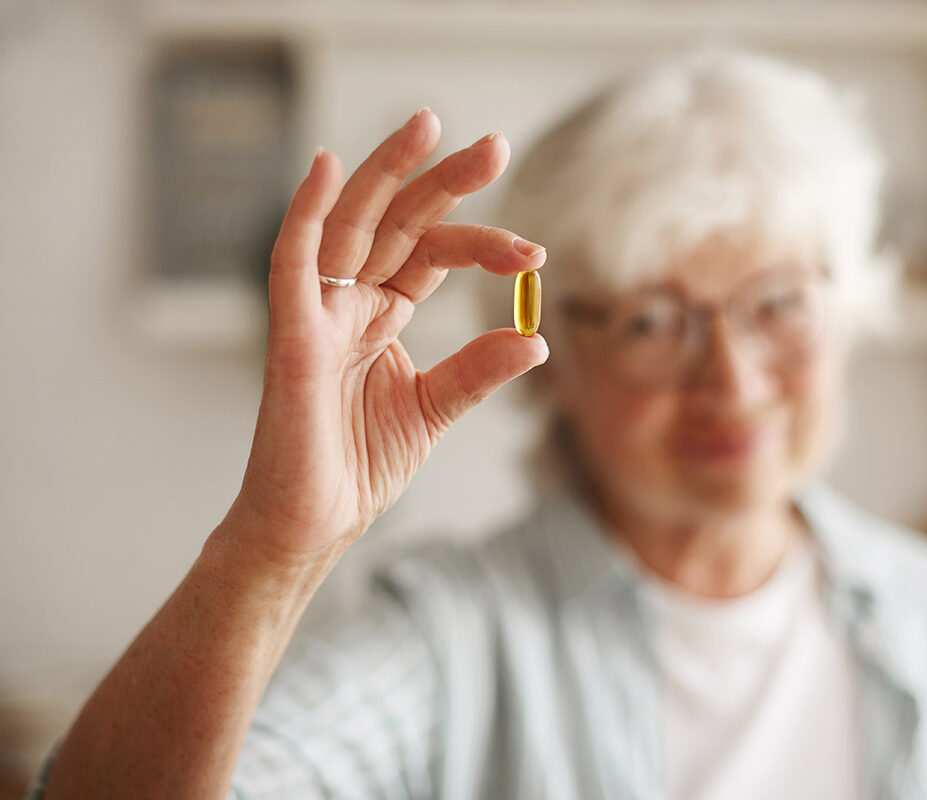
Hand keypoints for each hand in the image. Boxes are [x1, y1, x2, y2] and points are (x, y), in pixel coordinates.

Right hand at [225, 109, 547, 563]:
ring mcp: (318, 314)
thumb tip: (534, 339)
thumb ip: (478, 370)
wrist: (316, 524)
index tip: (535, 255)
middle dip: (444, 182)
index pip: (431, 255)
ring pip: (351, 224)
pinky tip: (328, 166)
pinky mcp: (291, 336)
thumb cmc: (358, 465)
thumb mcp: (434, 409)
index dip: (481, 243)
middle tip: (495, 147)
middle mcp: (349, 303)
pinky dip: (305, 212)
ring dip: (388, 173)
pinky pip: (292, 262)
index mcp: (381, 316)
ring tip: (429, 125)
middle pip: (398, 223)